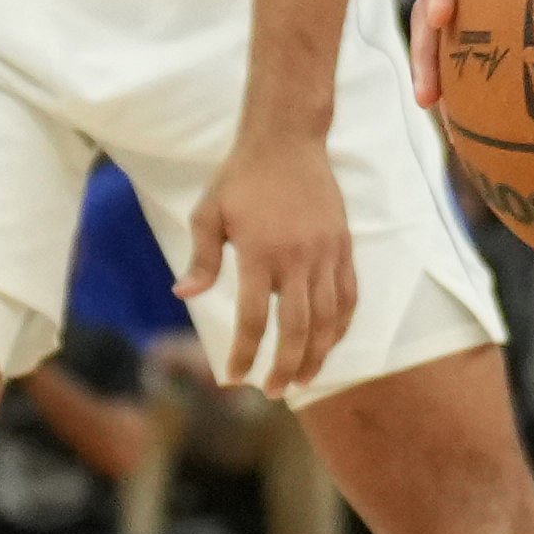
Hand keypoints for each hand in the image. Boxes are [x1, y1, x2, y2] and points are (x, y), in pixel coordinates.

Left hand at [184, 128, 358, 392]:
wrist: (287, 141)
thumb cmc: (241, 177)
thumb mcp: (209, 214)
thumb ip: (202, 258)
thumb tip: (185, 294)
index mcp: (261, 253)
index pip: (255, 319)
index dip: (246, 353)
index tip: (235, 377)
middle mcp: (298, 258)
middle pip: (298, 328)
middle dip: (286, 366)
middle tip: (274, 392)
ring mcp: (326, 253)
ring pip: (329, 318)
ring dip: (318, 354)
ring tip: (304, 378)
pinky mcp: (343, 246)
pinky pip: (348, 295)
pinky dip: (342, 324)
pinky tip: (331, 342)